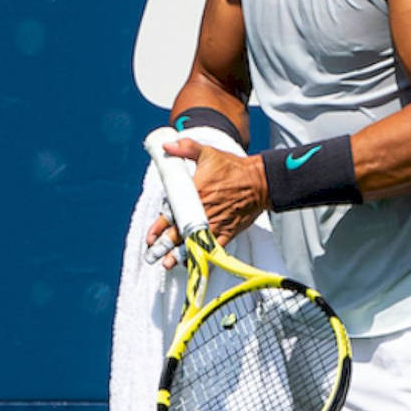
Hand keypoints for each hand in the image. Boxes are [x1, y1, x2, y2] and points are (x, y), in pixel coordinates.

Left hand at [144, 137, 269, 269]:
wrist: (260, 182)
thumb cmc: (233, 168)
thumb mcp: (208, 153)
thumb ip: (185, 148)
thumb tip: (166, 146)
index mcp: (195, 193)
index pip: (172, 213)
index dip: (158, 227)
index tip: (150, 237)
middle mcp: (203, 211)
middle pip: (179, 232)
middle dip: (164, 245)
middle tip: (152, 256)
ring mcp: (216, 223)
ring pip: (194, 243)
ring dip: (180, 255)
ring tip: (167, 264)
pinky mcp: (228, 232)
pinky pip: (214, 248)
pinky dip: (204, 257)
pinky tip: (194, 264)